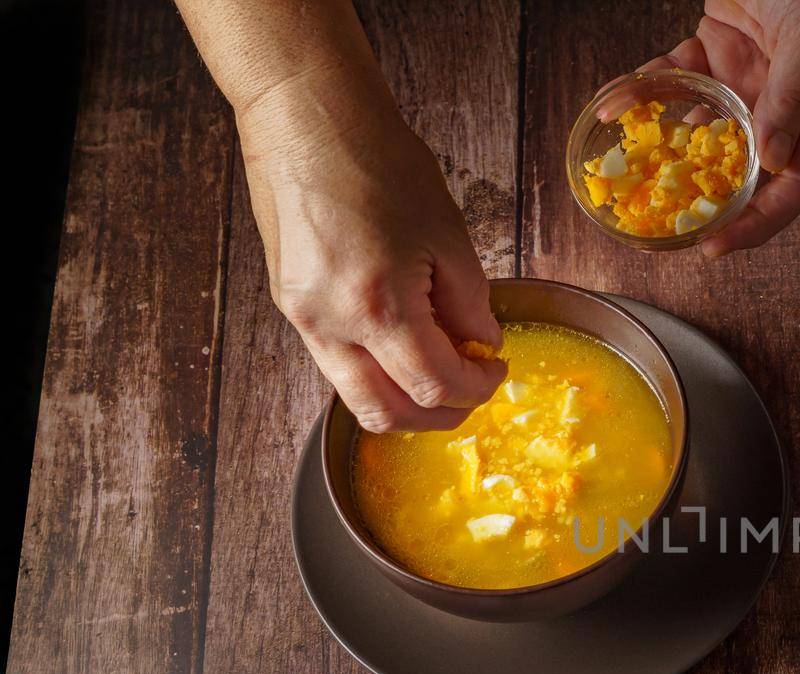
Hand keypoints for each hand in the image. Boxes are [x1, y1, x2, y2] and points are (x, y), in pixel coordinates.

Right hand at [236, 73, 504, 432]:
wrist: (307, 117)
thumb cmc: (379, 161)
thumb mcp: (448, 234)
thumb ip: (469, 302)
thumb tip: (482, 344)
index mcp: (376, 306)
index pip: (434, 385)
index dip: (476, 389)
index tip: (496, 372)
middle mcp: (328, 324)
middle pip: (386, 414)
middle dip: (438, 415)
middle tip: (471, 393)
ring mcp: (301, 317)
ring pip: (354, 396)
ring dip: (404, 398)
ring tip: (441, 369)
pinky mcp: (288, 303)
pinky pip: (336, 362)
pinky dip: (376, 368)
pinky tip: (405, 342)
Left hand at [644, 0, 799, 256]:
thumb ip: (793, 99)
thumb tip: (770, 161)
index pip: (792, 189)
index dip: (756, 224)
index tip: (715, 245)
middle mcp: (782, 108)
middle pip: (742, 171)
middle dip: (702, 198)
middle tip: (661, 219)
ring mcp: (747, 80)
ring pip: (701, 126)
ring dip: (664, 144)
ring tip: (627, 160)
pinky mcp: (716, 48)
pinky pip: (678, 76)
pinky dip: (648, 87)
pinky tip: (619, 99)